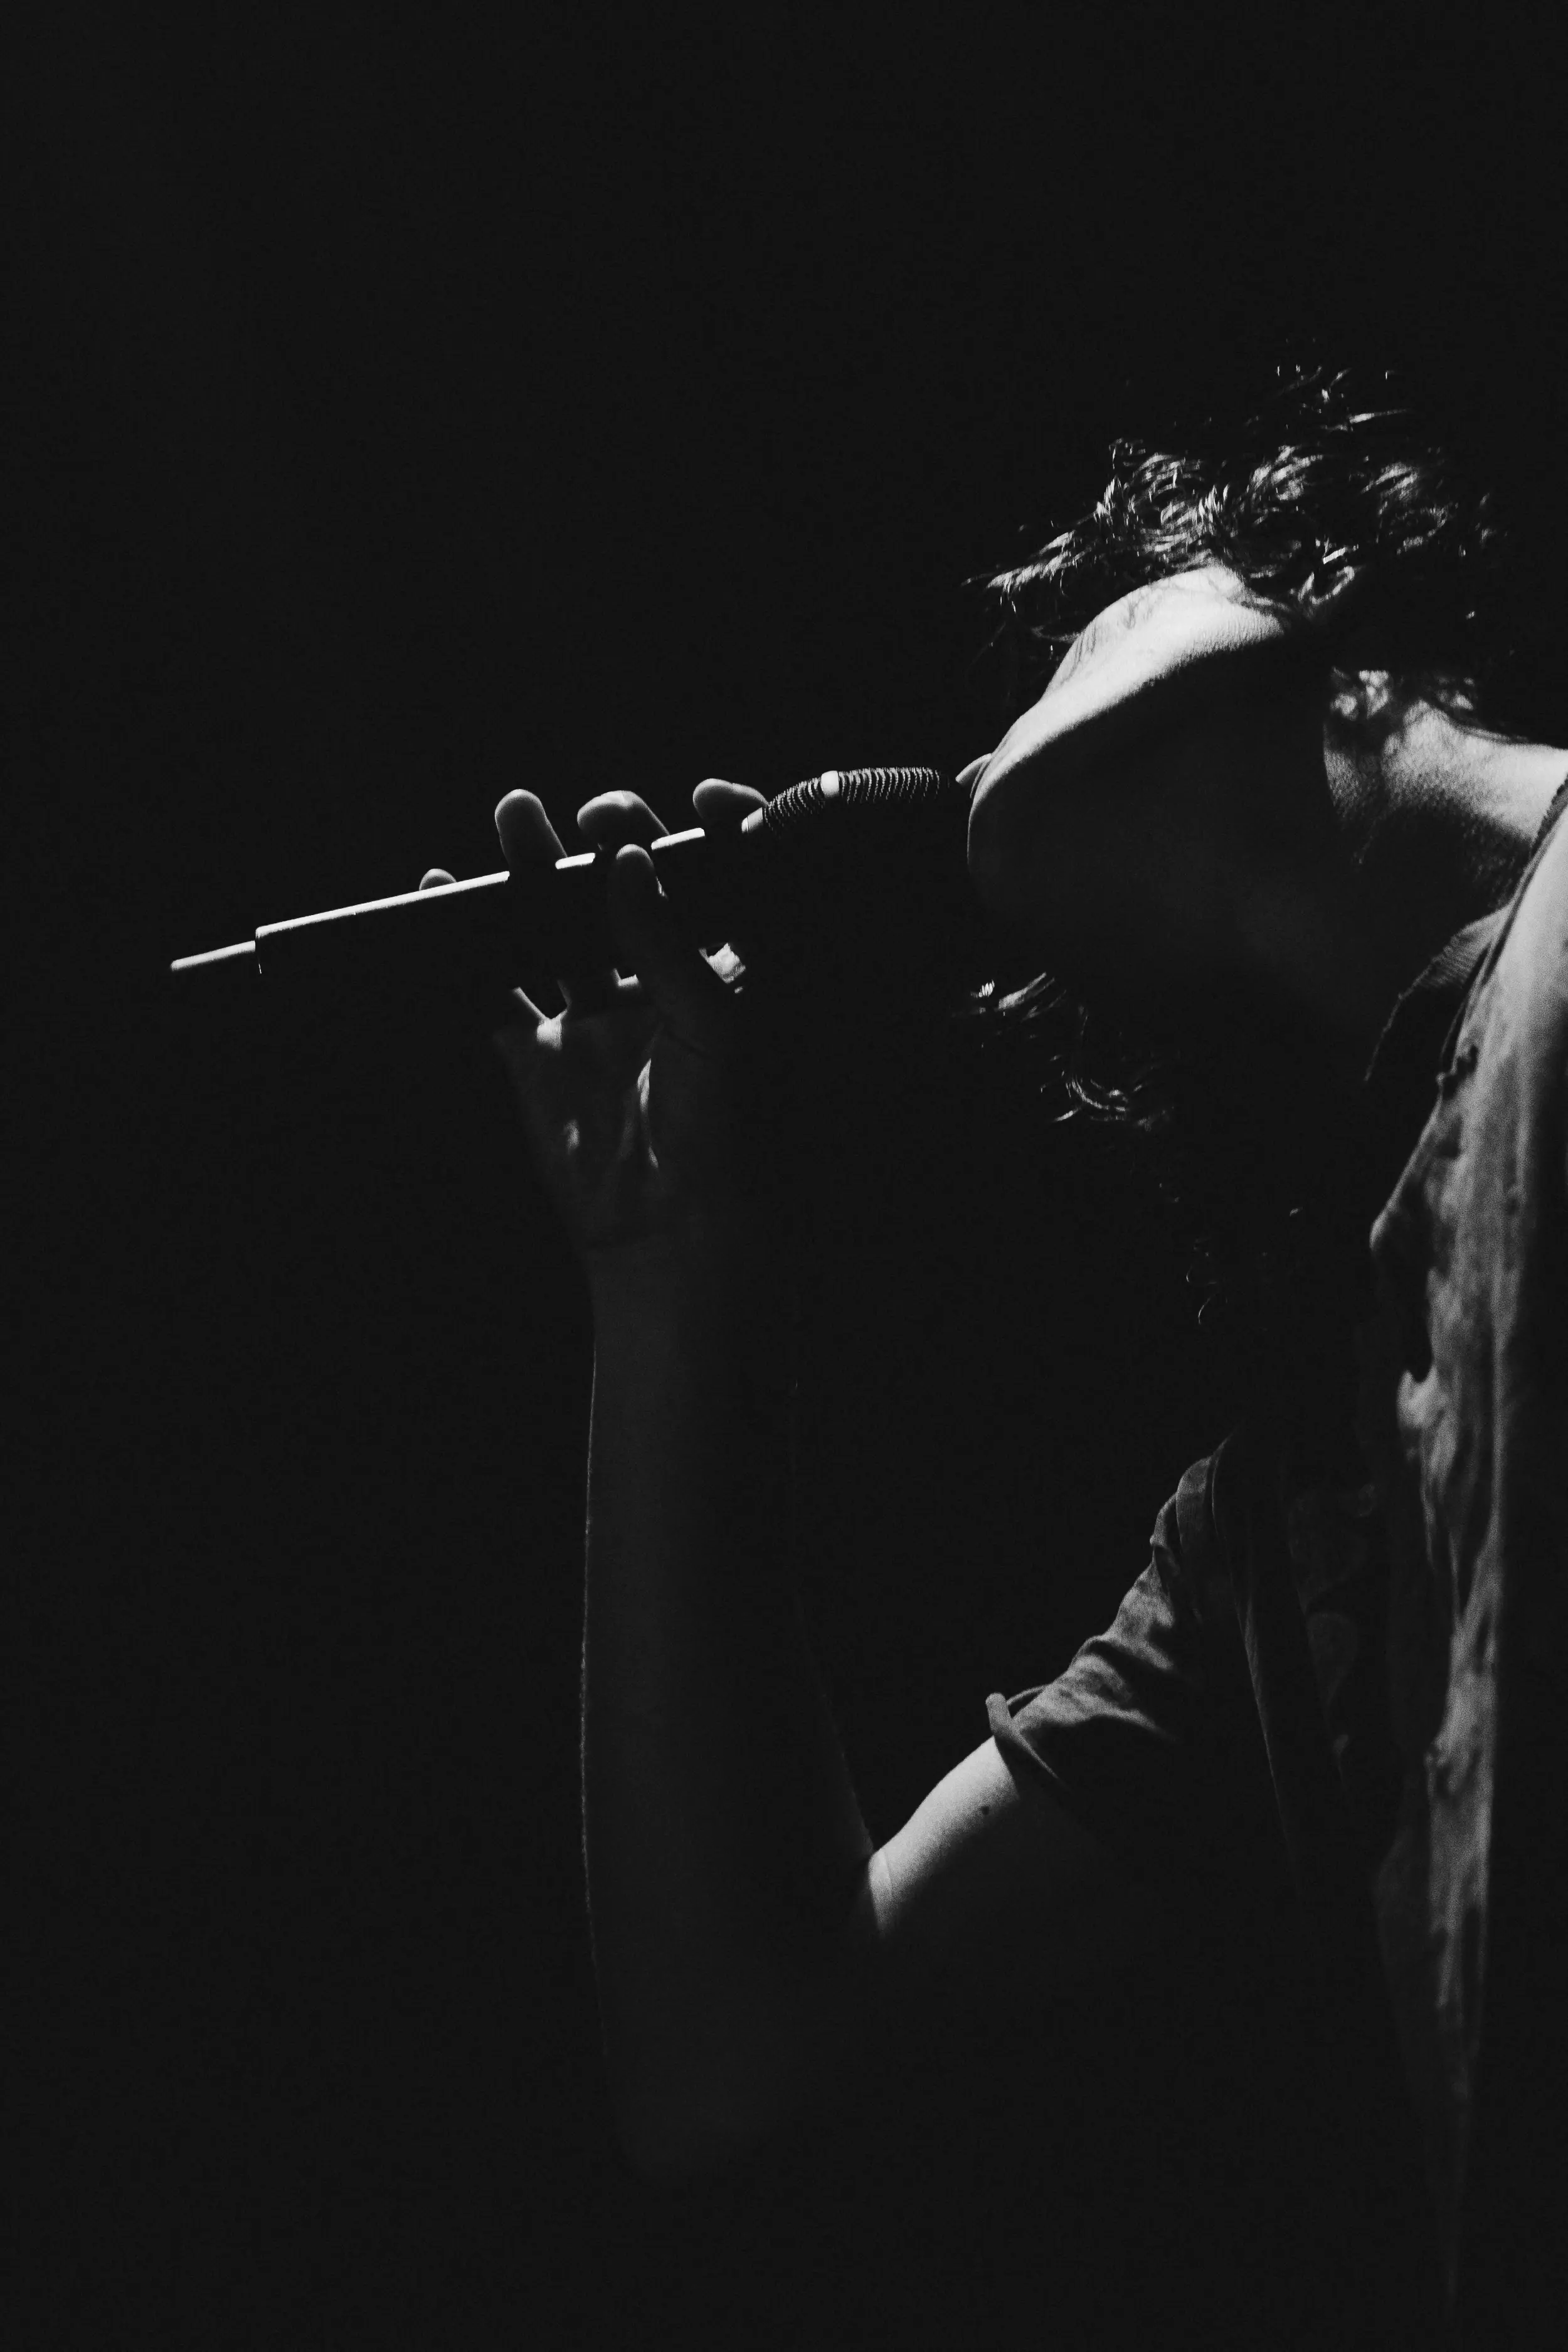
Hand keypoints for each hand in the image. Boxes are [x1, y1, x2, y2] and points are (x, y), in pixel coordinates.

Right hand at [420, 780, 767, 1261]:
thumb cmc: (726, 1128)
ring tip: (516, 814)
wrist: (670, 1230)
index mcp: (726, 973)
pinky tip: (443, 890)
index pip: (727, 880)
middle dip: (611, 837)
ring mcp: (597, 1017)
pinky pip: (495, 986)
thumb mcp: (714, 1022)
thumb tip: (626, 858)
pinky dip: (465, 942)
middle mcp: (662, 985)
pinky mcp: (540, 1053)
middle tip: (593, 815)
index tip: (698, 800)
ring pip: (558, 923)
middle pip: (632, 889)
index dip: (717, 830)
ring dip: (534, 870)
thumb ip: (665, 939)